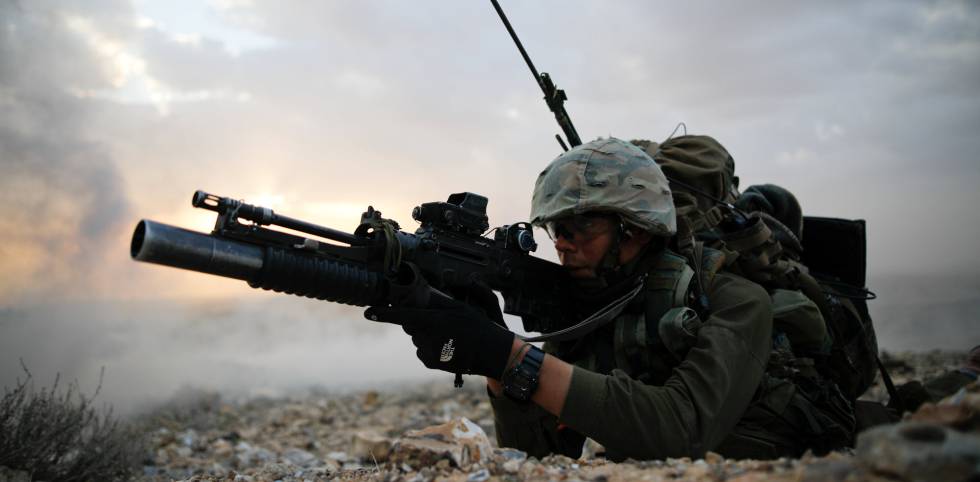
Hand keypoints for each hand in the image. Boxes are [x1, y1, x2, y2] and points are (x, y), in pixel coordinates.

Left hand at [364, 292, 514, 378]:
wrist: (489, 352)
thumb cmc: (476, 326)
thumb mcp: (459, 307)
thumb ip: (437, 302)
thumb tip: (421, 296)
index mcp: (433, 320)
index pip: (402, 315)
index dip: (383, 314)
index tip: (368, 313)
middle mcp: (427, 337)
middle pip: (410, 325)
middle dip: (418, 321)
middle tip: (439, 321)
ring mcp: (428, 352)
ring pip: (417, 339)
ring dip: (426, 335)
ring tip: (448, 336)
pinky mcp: (430, 362)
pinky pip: (422, 351)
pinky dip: (430, 348)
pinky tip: (446, 346)